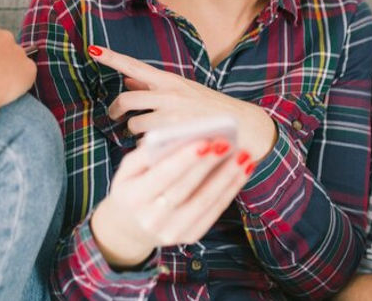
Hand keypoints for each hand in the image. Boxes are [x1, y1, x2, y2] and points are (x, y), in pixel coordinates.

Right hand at [90, 138, 252, 267]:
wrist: (129, 228)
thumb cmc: (132, 187)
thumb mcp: (128, 169)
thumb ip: (147, 152)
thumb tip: (178, 135)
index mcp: (133, 198)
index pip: (163, 176)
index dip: (185, 159)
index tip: (205, 140)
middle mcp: (152, 219)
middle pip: (186, 189)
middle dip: (209, 165)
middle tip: (228, 142)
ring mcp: (172, 232)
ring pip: (205, 202)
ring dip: (227, 178)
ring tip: (243, 156)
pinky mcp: (190, 237)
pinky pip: (214, 212)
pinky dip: (230, 190)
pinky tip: (242, 171)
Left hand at [91, 45, 277, 161]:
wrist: (244, 128)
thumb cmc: (212, 110)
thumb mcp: (185, 91)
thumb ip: (155, 86)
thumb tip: (129, 77)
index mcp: (171, 81)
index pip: (135, 66)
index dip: (112, 58)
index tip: (93, 50)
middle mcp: (169, 94)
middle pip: (127, 98)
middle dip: (116, 110)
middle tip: (116, 117)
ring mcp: (171, 116)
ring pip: (135, 124)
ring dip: (135, 131)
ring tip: (147, 136)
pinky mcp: (174, 136)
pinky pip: (146, 143)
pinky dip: (148, 146)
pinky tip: (160, 148)